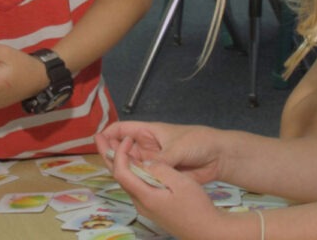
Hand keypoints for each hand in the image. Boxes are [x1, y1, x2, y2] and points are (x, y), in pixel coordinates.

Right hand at [96, 121, 224, 183]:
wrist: (218, 156)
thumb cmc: (198, 142)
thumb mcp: (177, 148)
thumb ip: (160, 160)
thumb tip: (144, 170)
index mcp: (148, 132)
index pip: (122, 129)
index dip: (109, 134)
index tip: (98, 141)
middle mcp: (146, 147)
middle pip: (122, 149)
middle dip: (111, 154)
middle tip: (106, 163)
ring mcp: (152, 162)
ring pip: (131, 166)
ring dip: (123, 170)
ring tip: (116, 175)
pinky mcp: (160, 175)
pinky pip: (143, 178)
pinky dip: (136, 181)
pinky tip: (130, 187)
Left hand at [105, 137, 224, 239]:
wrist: (208, 231)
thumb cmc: (196, 207)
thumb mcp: (180, 182)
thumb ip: (159, 169)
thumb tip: (145, 161)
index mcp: (145, 196)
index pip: (121, 172)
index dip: (119, 153)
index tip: (128, 138)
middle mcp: (140, 203)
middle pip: (119, 177)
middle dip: (108, 155)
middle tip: (99, 137)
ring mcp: (146, 207)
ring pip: (126, 182)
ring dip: (119, 162)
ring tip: (114, 145)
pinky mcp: (152, 208)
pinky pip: (136, 186)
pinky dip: (131, 171)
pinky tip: (134, 163)